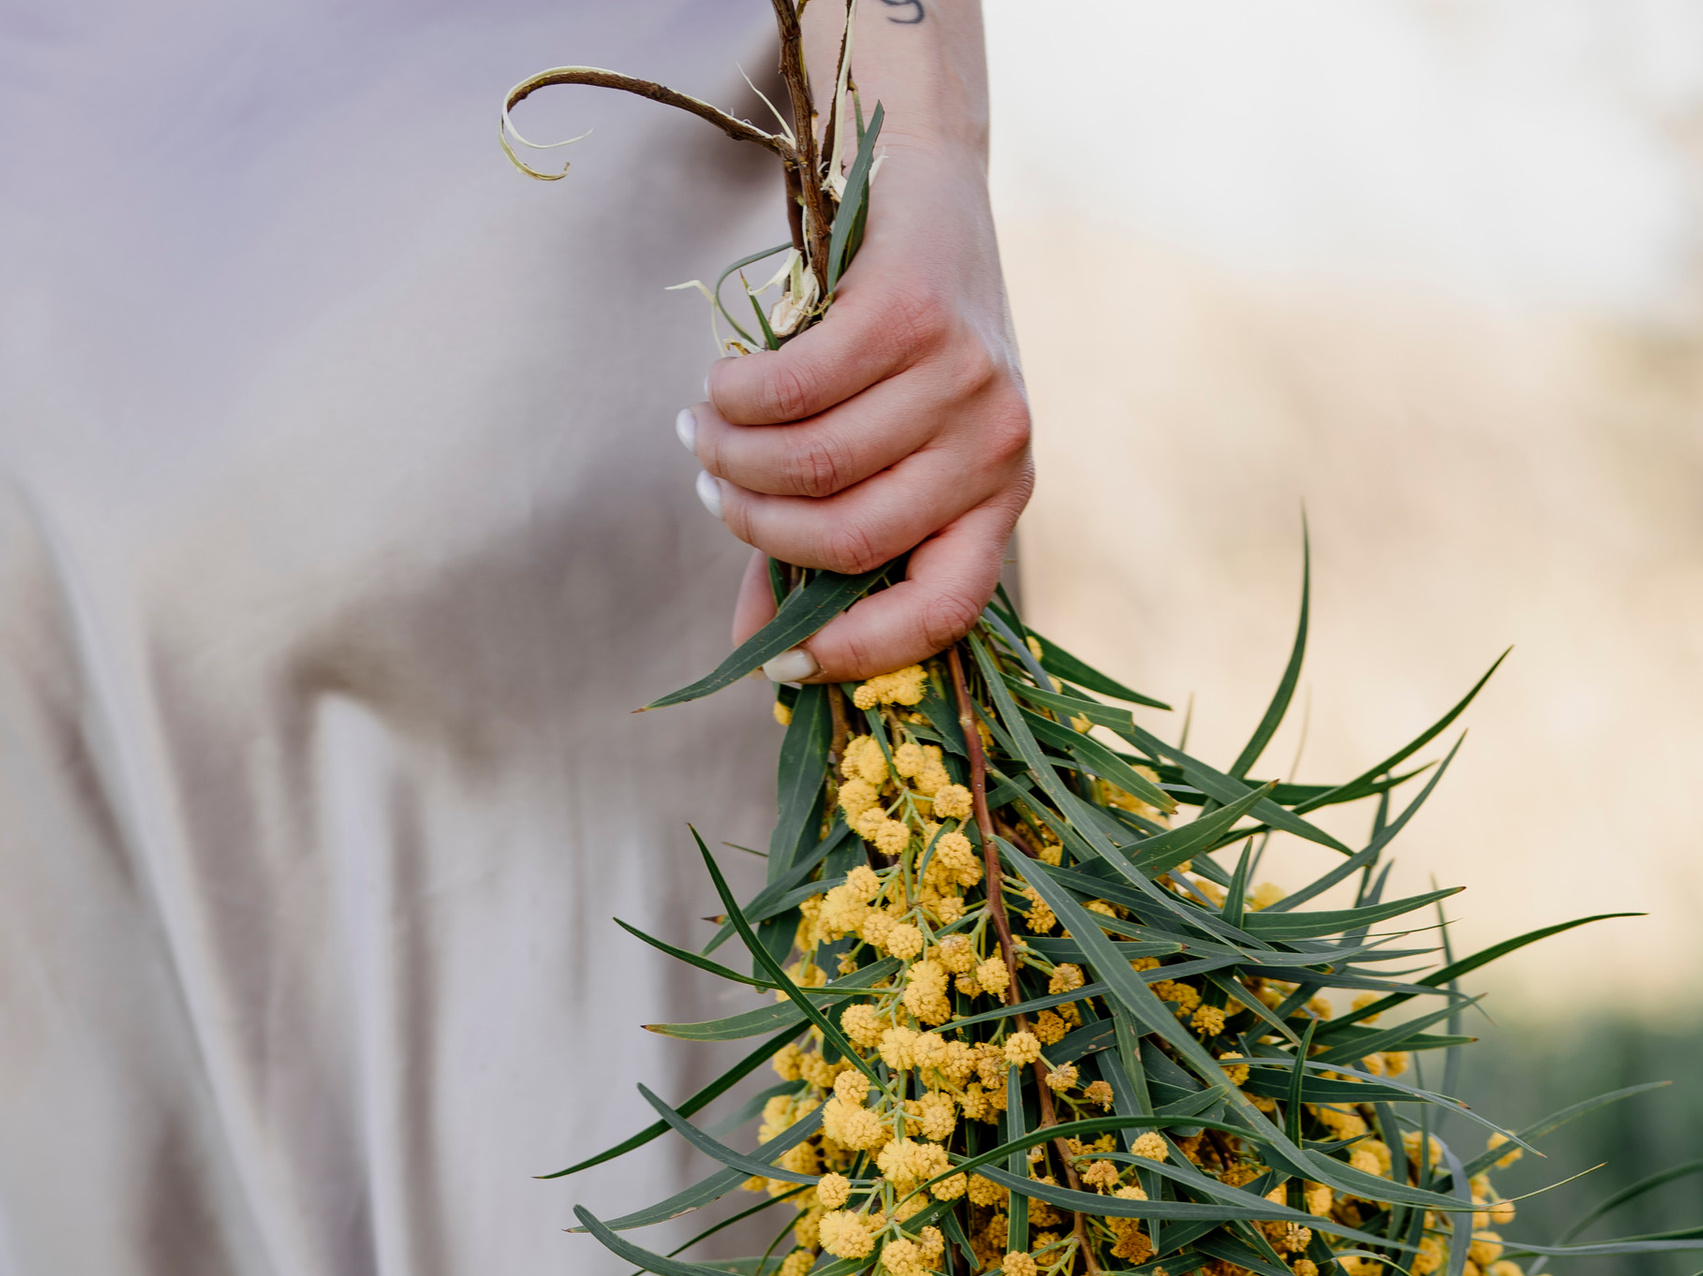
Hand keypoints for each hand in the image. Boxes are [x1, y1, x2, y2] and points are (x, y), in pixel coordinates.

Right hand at [681, 135, 1031, 684]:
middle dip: (759, 528)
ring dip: (734, 459)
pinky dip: (737, 397)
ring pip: (816, 464)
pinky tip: (717, 388)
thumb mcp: (884, 448)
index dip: (860, 650)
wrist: (928, 187)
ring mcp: (962, 379)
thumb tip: (756, 653)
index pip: (945, 609)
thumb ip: (824, 545)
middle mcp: (997, 447)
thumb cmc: (898, 343)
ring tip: (701, 437)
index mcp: (1002, 500)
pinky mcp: (913, 313)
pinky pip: (797, 388)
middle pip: (851, 537)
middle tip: (712, 495)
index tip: (780, 661)